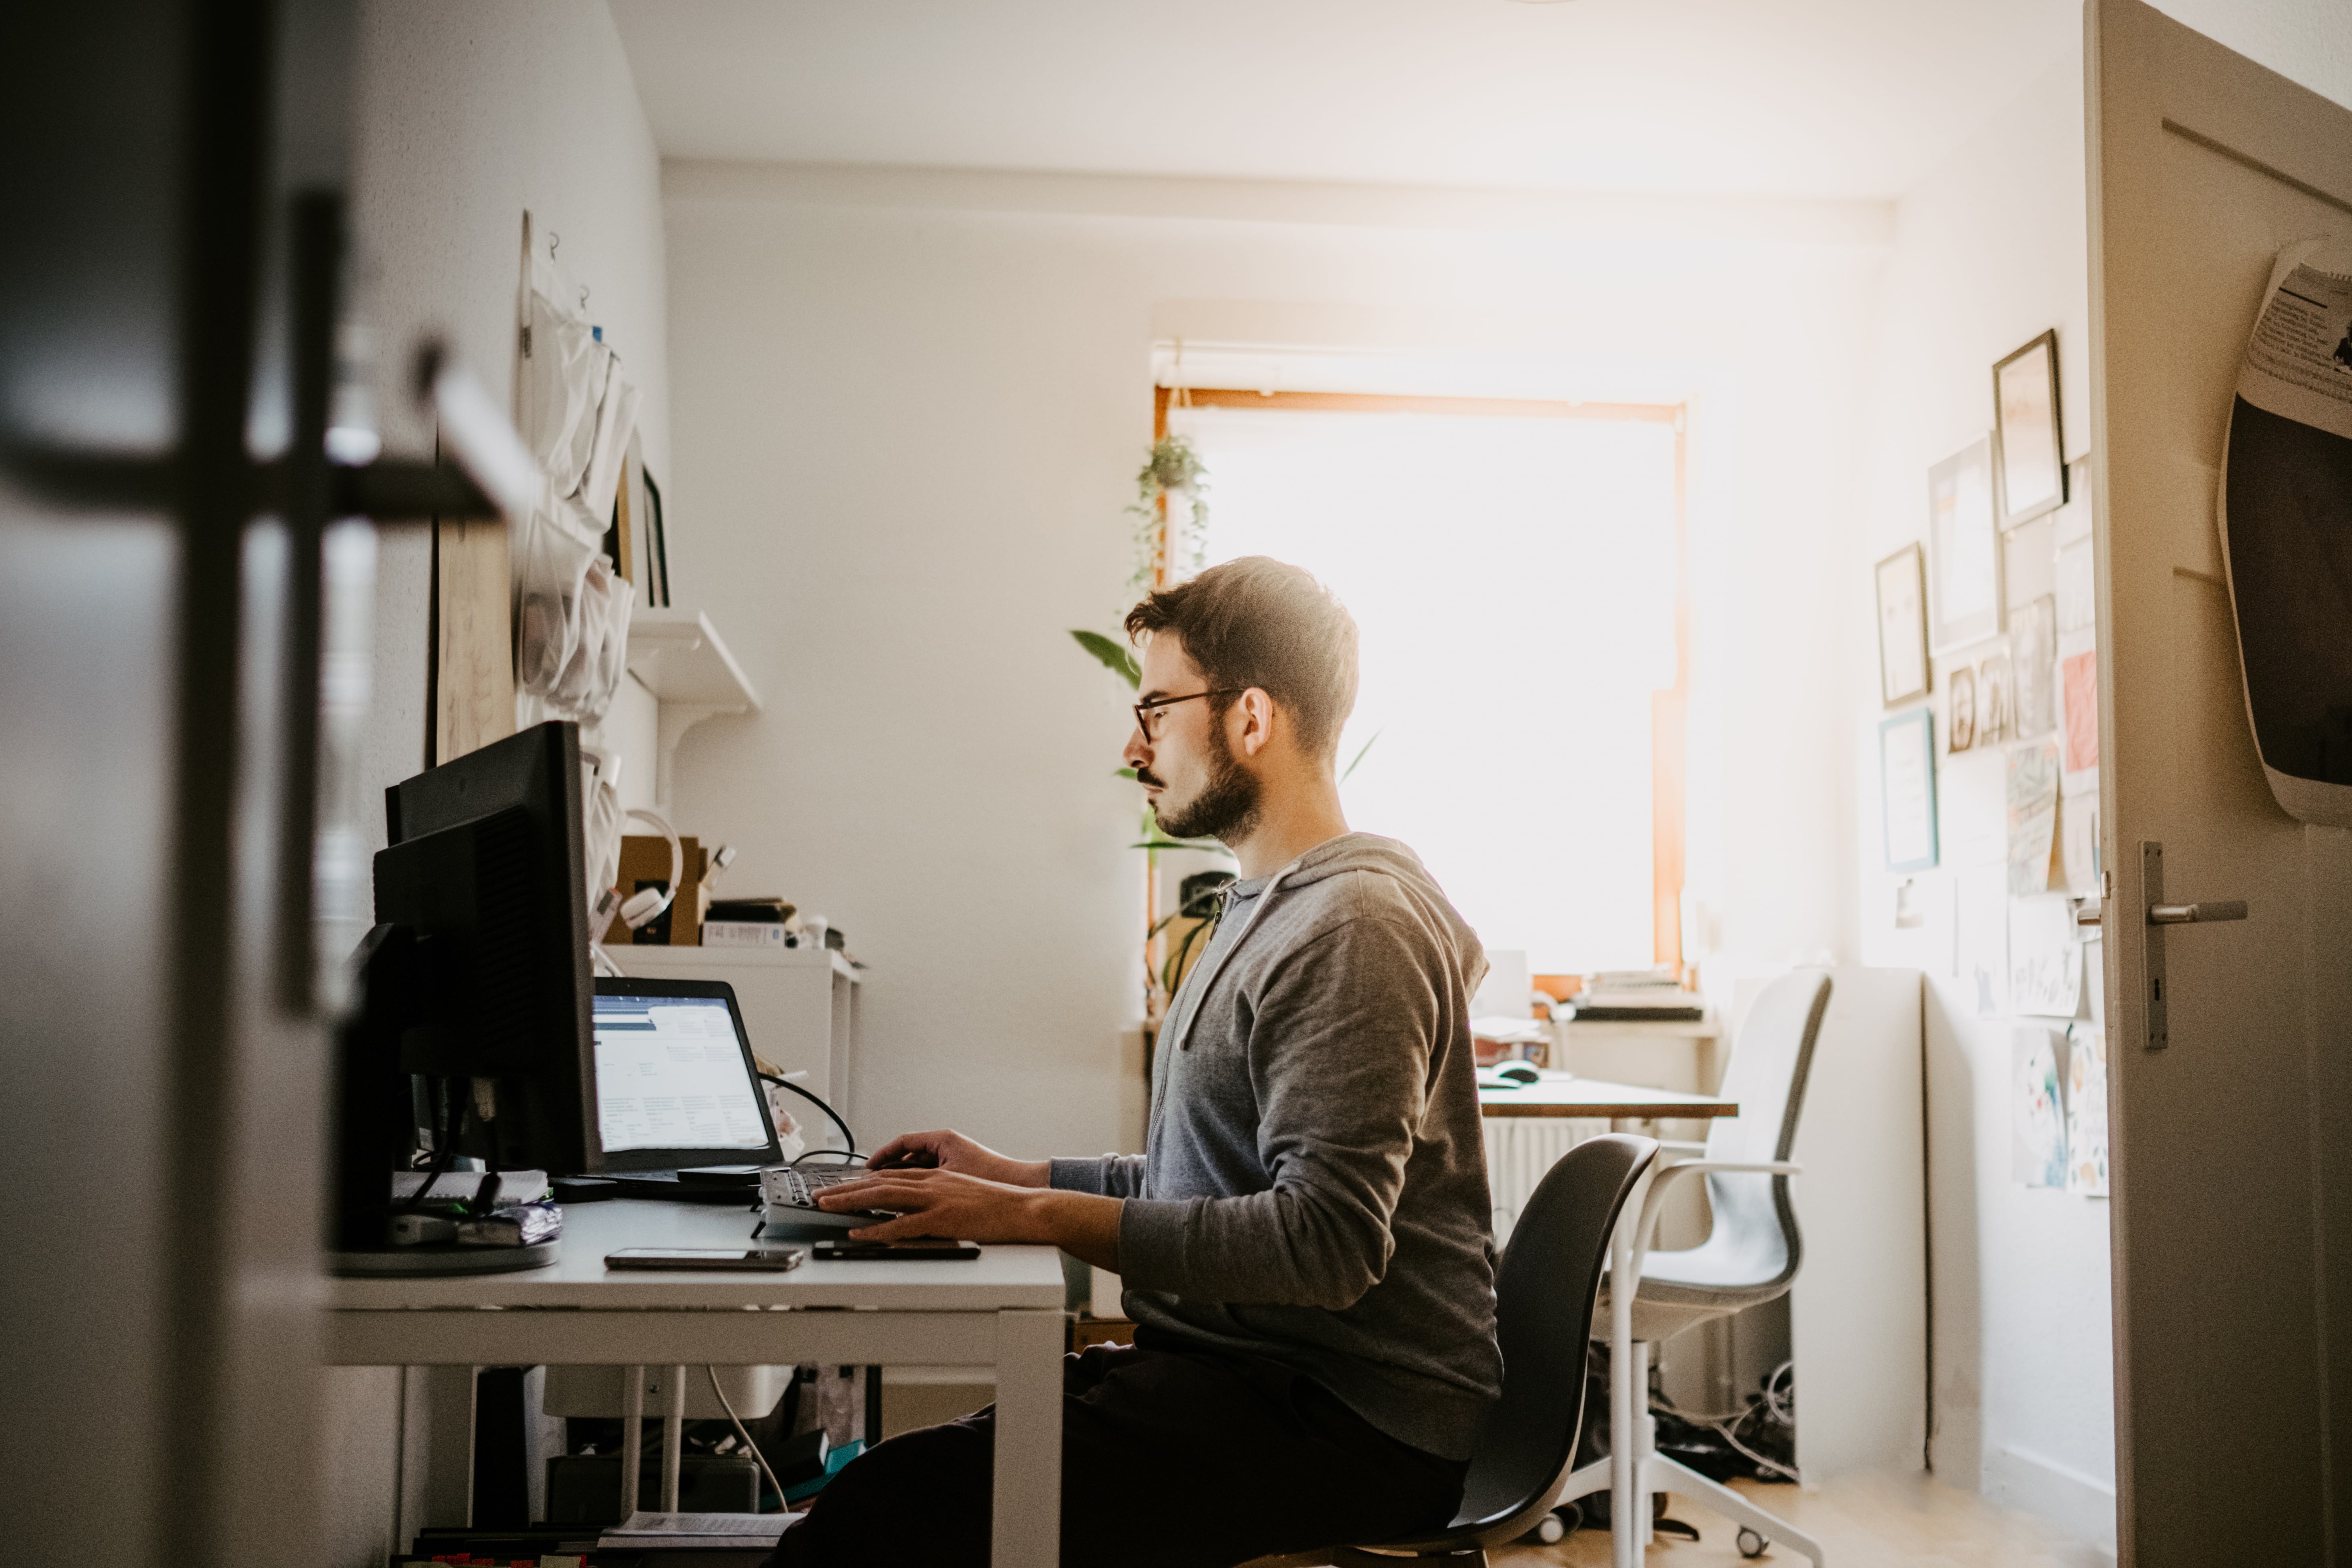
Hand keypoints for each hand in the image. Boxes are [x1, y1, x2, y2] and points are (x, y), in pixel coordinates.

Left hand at [816, 1168, 1120, 1268]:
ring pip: (883, 1198)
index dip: (861, 1181)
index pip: (891, 1175)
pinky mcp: (943, 1219)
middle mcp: (932, 1183)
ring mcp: (936, 1199)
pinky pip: (902, 1226)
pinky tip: (860, 1234)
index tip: (840, 1186)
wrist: (1026, 1209)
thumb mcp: (963, 1195)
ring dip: (850, 1203)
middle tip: (820, 1196)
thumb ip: (938, 1199)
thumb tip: (915, 1213)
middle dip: (845, 1189)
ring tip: (826, 1207)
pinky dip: (877, 1231)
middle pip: (878, 1183)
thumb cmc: (999, 1207)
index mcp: (937, 1176)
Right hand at [865, 1128, 1047, 1187]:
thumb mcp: (948, 1177)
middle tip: (868, 1182)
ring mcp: (952, 1159)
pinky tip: (907, 1199)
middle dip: (886, 1168)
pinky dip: (916, 1184)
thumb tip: (894, 1186)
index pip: (903, 1141)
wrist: (1020, 1188)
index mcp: (943, 1139)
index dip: (882, 1154)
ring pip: (917, 1166)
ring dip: (900, 1177)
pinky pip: (929, 1175)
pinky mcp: (957, 1172)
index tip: (868, 1167)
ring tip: (881, 1192)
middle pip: (907, 1154)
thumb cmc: (991, 1177)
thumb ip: (920, 1181)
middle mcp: (947, 1146)